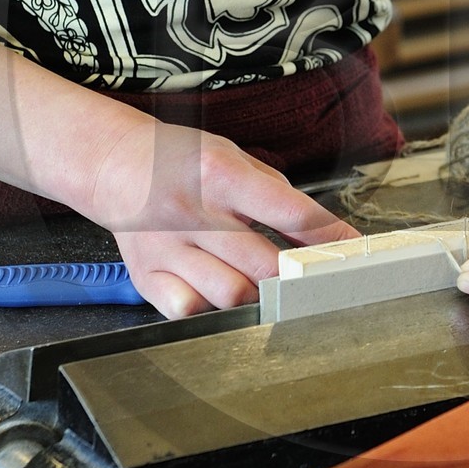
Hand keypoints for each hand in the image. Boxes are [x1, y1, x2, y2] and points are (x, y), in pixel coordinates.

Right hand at [88, 116, 356, 318]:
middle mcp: (193, 213)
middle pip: (264, 265)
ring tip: (261, 283)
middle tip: (312, 279)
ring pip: (230, 294)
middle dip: (297, 277)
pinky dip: (211, 308)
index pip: (291, 213)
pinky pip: (188, 310)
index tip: (354, 252)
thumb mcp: (234, 157)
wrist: (114, 164)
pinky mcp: (146, 275)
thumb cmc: (184, 161)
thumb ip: (276, 195)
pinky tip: (215, 290)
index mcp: (221, 175)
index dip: (330, 238)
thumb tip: (321, 236)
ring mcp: (166, 248)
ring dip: (257, 295)